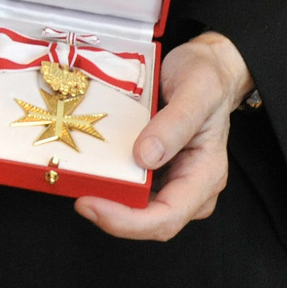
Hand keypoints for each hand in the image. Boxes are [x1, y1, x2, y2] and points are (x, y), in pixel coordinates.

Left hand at [78, 32, 249, 240]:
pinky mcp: (156, 170)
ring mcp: (173, 180)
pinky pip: (131, 188)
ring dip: (108, 202)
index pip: (167, 217)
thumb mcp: (197, 90)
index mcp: (206, 174)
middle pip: (150, 222)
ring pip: (138, 209)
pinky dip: (110, 184)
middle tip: (78, 197)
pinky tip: (91, 169)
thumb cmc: (207, 76)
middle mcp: (191, 186)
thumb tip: (145, 157)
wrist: (208, 65)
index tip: (91, 204)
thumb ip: (175, 123)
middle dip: (112, 216)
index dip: (128, 221)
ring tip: (79, 183)